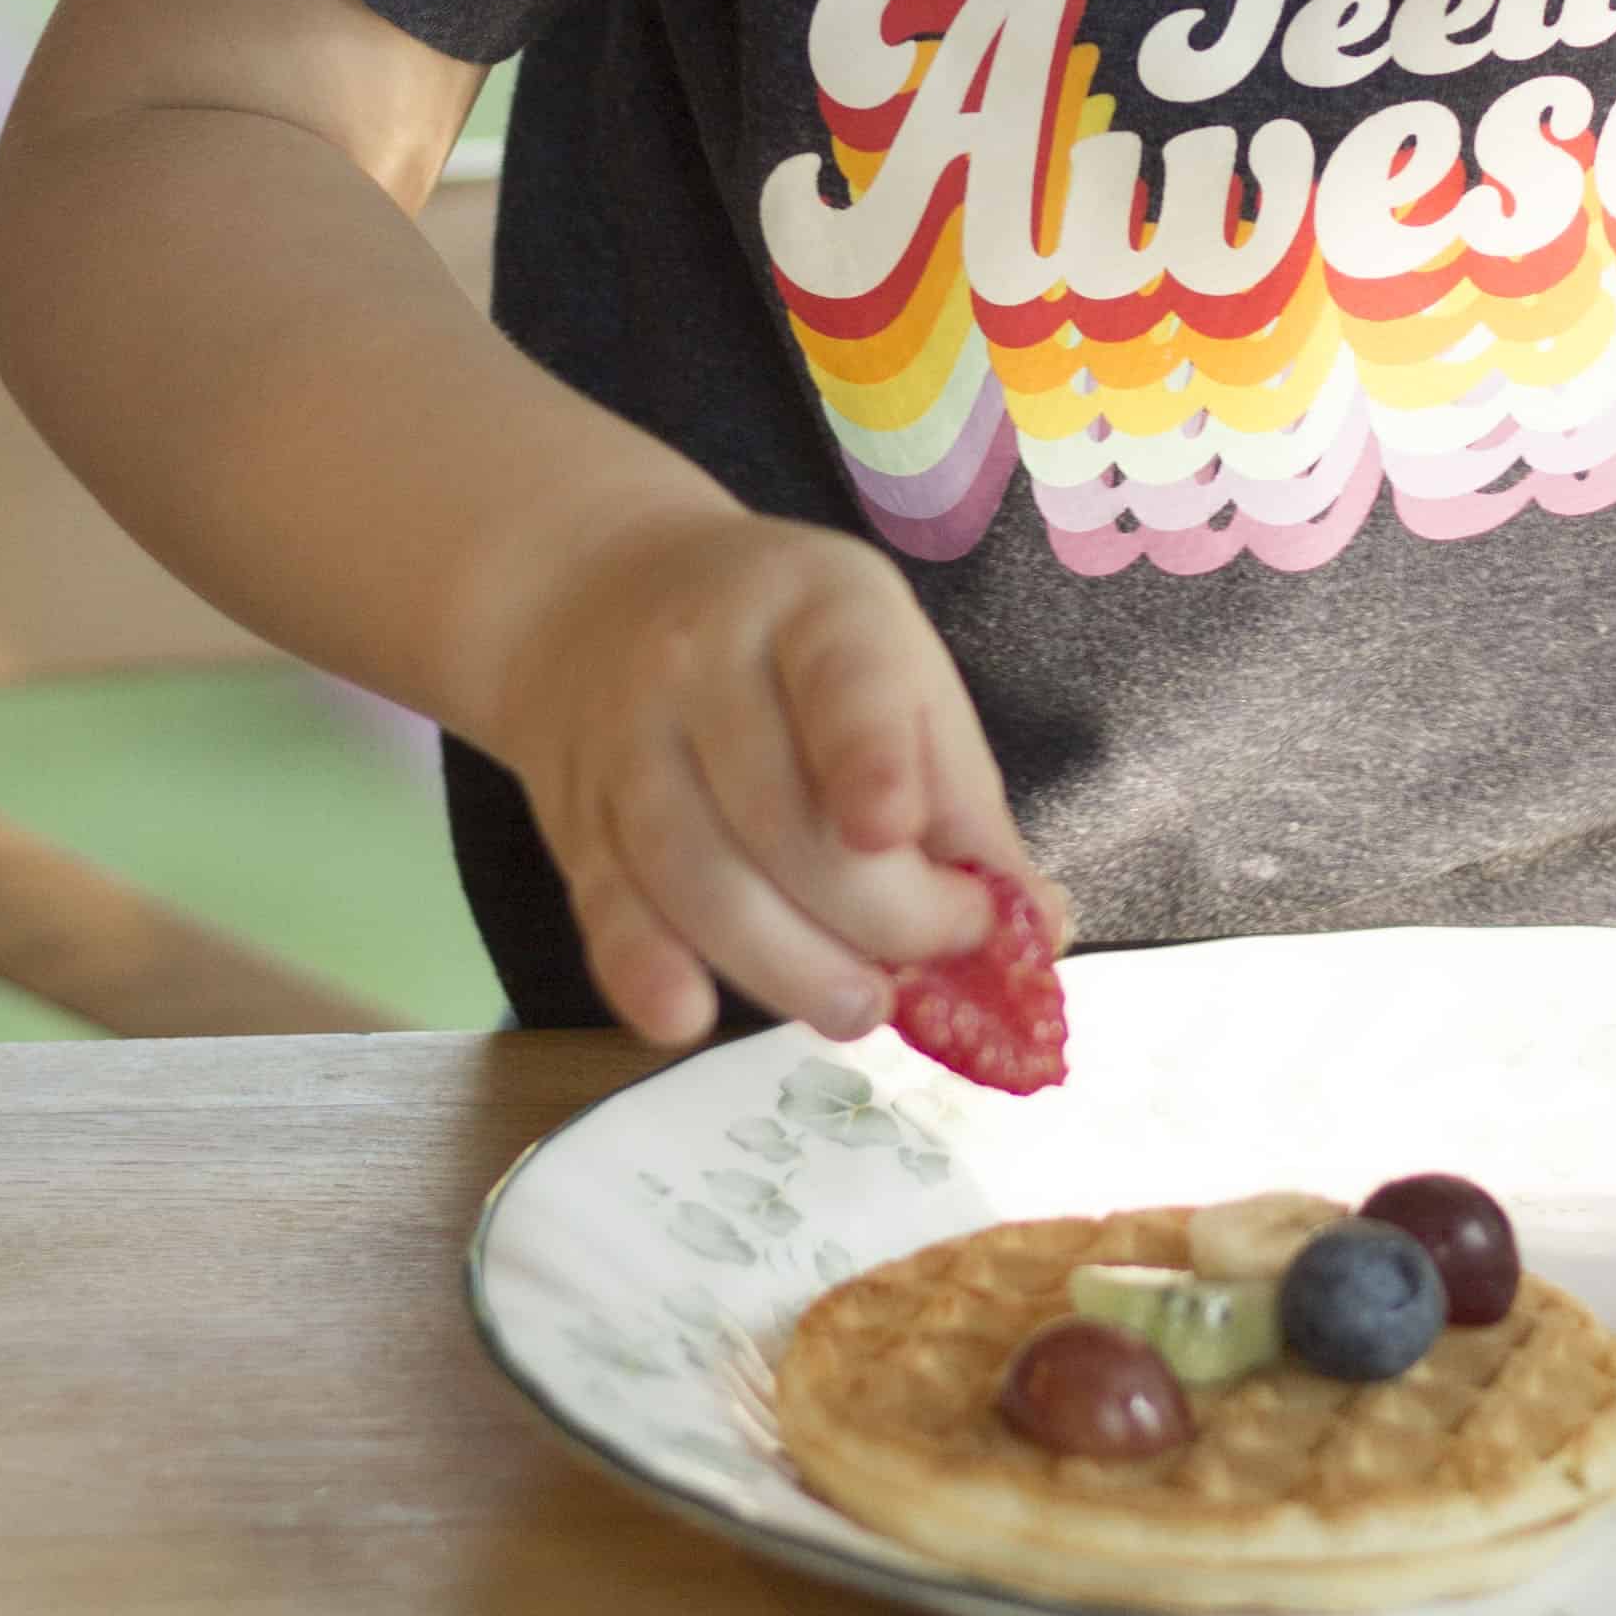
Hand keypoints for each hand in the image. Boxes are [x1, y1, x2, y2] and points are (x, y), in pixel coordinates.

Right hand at [489, 502, 1064, 1049]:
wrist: (598, 598)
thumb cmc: (789, 648)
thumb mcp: (894, 668)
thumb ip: (960, 794)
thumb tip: (1038, 929)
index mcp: (814, 607)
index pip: (843, 680)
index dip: (867, 757)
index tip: (892, 830)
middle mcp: (701, 663)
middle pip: (780, 814)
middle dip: (873, 916)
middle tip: (929, 966)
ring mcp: (626, 742)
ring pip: (695, 874)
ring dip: (784, 966)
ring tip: (856, 1009)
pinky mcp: (576, 822)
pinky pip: (606, 906)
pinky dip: (645, 970)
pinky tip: (690, 1017)